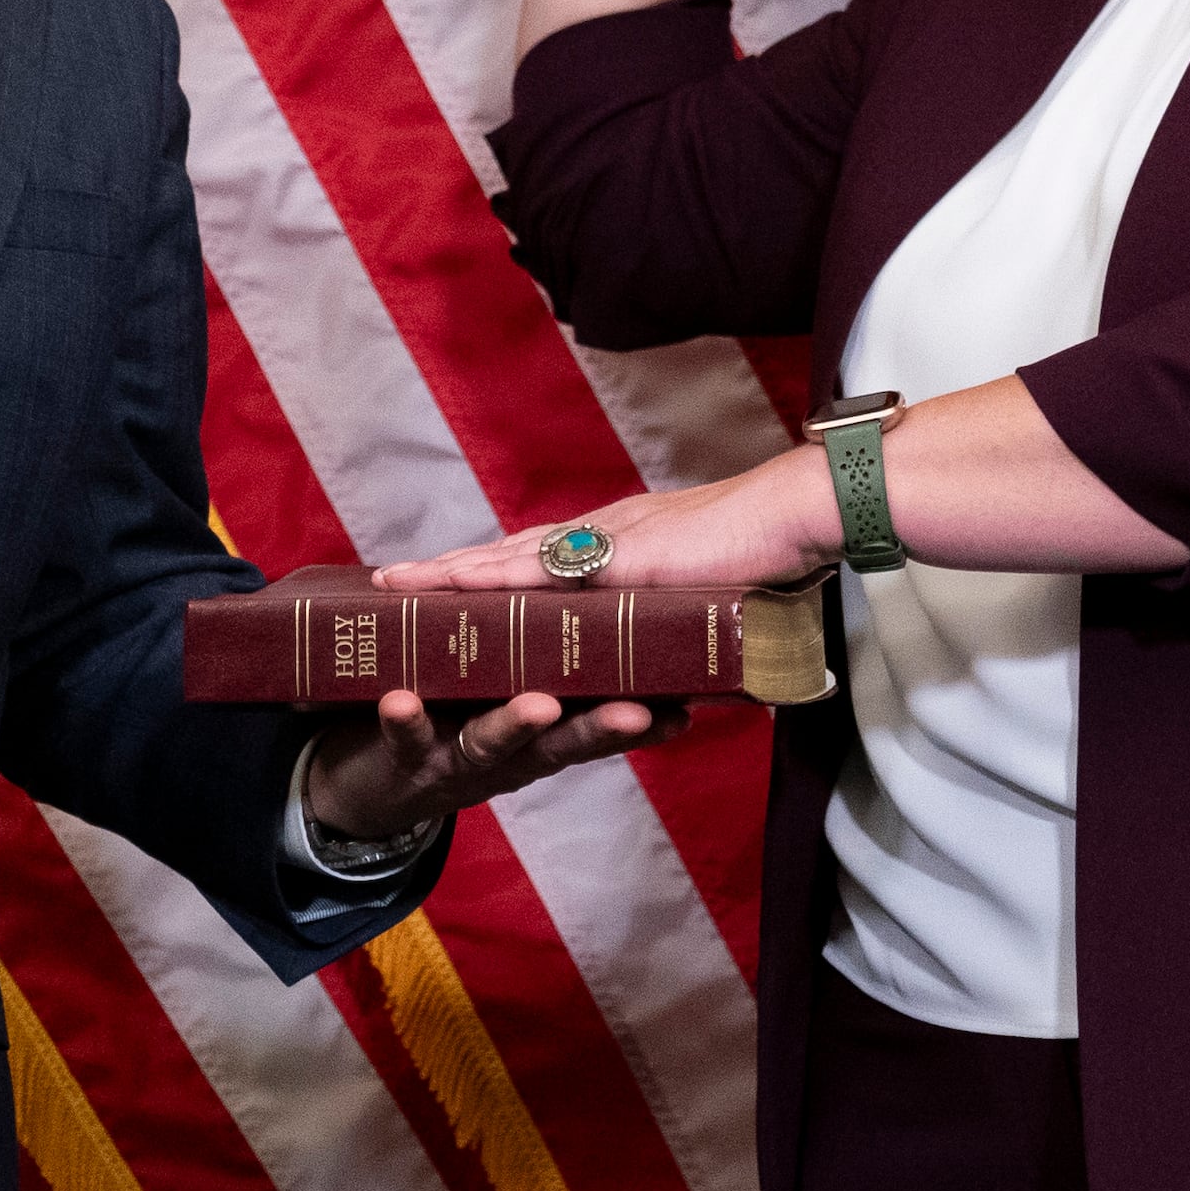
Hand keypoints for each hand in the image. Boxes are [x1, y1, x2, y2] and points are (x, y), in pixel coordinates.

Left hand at [300, 688, 675, 846]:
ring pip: (490, 742)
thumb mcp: (510, 702)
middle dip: (597, 727)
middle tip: (634, 712)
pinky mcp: (403, 755)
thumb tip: (622, 618)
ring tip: (535, 704)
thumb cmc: (455, 724)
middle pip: (559, 742)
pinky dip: (404, 719)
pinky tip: (401, 698)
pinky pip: (404, 737)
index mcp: (540, 737)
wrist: (371, 788)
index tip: (684, 715)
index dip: (641, 726)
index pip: (597, 728)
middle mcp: (508, 755)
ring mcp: (456, 758)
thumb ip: (553, 669)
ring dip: (513, 724)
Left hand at [377, 457, 844, 597]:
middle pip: (509, 552)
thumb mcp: (719, 603)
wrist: (798, 516)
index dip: (498, 568)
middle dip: (453, 568)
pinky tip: (439, 587)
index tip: (455, 577)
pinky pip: (525, 569)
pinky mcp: (606, 559)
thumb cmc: (775, 554)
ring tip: (392, 585)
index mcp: (628, 543)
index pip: (548, 557)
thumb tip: (697, 674)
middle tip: (392, 579)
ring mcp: (602, 542)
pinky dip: (477, 577)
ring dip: (447, 571)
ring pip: (504, 557)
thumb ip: (695, 632)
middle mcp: (604, 535)